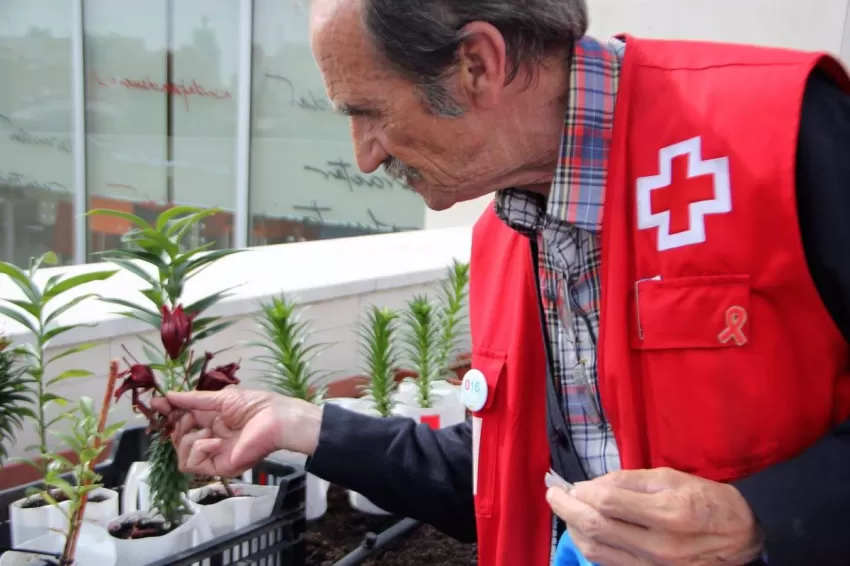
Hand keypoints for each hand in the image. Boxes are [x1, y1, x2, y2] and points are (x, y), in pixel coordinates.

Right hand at [150, 388, 322, 476]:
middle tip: (185, 417)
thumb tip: (168, 396)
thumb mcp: (221, 398)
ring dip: (187, 439)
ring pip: (181, 455)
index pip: (182, 420)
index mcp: (211, 420)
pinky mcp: (218, 467)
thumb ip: (193, 400)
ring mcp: (214, 454)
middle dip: (176, 425)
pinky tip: (213, 440)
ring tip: (206, 429)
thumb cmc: (255, 405)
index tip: (157, 405)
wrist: (275, 419)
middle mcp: (210, 438)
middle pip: (177, 439)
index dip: (168, 413)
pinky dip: (199, 449)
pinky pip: (193, 464)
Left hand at [546, 467, 763, 564]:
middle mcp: (659, 546)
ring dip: (574, 529)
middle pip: (597, 528)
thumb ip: (628, 481)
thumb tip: (591, 485)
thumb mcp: (671, 478)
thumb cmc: (706, 500)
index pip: (608, 503)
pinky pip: (609, 564)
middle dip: (567, 509)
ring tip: (566, 511)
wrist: (740, 537)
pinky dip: (590, 546)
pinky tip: (584, 531)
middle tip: (553, 494)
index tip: (570, 483)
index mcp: (667, 514)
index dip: (582, 492)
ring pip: (597, 551)